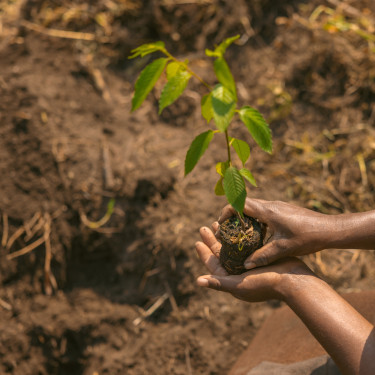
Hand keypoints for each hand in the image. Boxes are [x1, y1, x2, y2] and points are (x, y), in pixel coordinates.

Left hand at [195, 224, 312, 302]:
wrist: (295, 281)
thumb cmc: (265, 284)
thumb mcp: (239, 284)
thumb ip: (219, 282)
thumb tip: (197, 281)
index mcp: (232, 280)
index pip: (213, 265)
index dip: (204, 253)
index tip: (197, 241)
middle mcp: (239, 273)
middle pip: (221, 254)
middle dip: (212, 241)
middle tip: (204, 227)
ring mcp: (250, 265)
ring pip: (232, 248)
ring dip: (224, 237)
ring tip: (217, 223)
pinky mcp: (260, 257)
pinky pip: (244, 245)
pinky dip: (238, 236)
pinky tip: (236, 226)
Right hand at [218, 199, 332, 268]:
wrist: (330, 229)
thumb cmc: (307, 237)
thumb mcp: (283, 248)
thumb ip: (262, 256)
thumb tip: (245, 266)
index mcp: (267, 211)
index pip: (239, 204)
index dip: (226, 213)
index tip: (222, 225)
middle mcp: (270, 205)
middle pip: (244, 204)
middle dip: (233, 216)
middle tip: (228, 232)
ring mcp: (277, 206)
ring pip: (254, 208)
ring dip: (245, 218)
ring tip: (240, 234)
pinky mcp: (283, 210)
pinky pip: (263, 211)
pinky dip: (255, 220)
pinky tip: (259, 235)